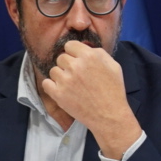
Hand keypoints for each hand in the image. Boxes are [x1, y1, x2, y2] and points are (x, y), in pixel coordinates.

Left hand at [41, 41, 141, 158]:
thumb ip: (98, 53)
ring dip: (60, 76)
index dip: (74, 53)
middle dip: (68, 65)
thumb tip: (84, 47)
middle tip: (77, 75)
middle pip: (61, 57)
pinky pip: (46, 83)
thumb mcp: (114, 66)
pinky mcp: (58, 94)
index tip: (77, 60)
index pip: (70, 45)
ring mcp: (65, 80)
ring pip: (53, 70)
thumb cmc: (114, 90)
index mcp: (89, 56)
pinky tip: (63, 91)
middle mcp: (75, 66)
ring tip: (72, 85)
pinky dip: (52, 86)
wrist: (109, 115)